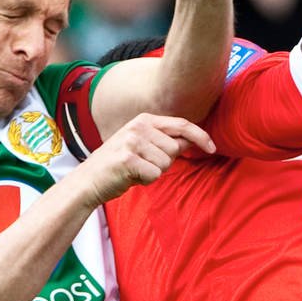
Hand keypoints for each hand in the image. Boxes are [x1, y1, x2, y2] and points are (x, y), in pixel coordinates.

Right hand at [74, 112, 214, 206]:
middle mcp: (138, 126)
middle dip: (164, 163)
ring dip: (154, 172)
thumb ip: (165, 141)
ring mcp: (132, 141)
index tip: (212, 148)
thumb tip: (193, 139)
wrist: (88, 180)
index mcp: (144, 120)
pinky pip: (154, 174)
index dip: (200, 136)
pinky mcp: (128, 159)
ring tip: (135, 171)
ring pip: (166, 163)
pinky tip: (130, 177)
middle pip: (175, 149)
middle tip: (143, 165)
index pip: (181, 124)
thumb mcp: (142, 146)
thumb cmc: (119, 165)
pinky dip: (145, 181)